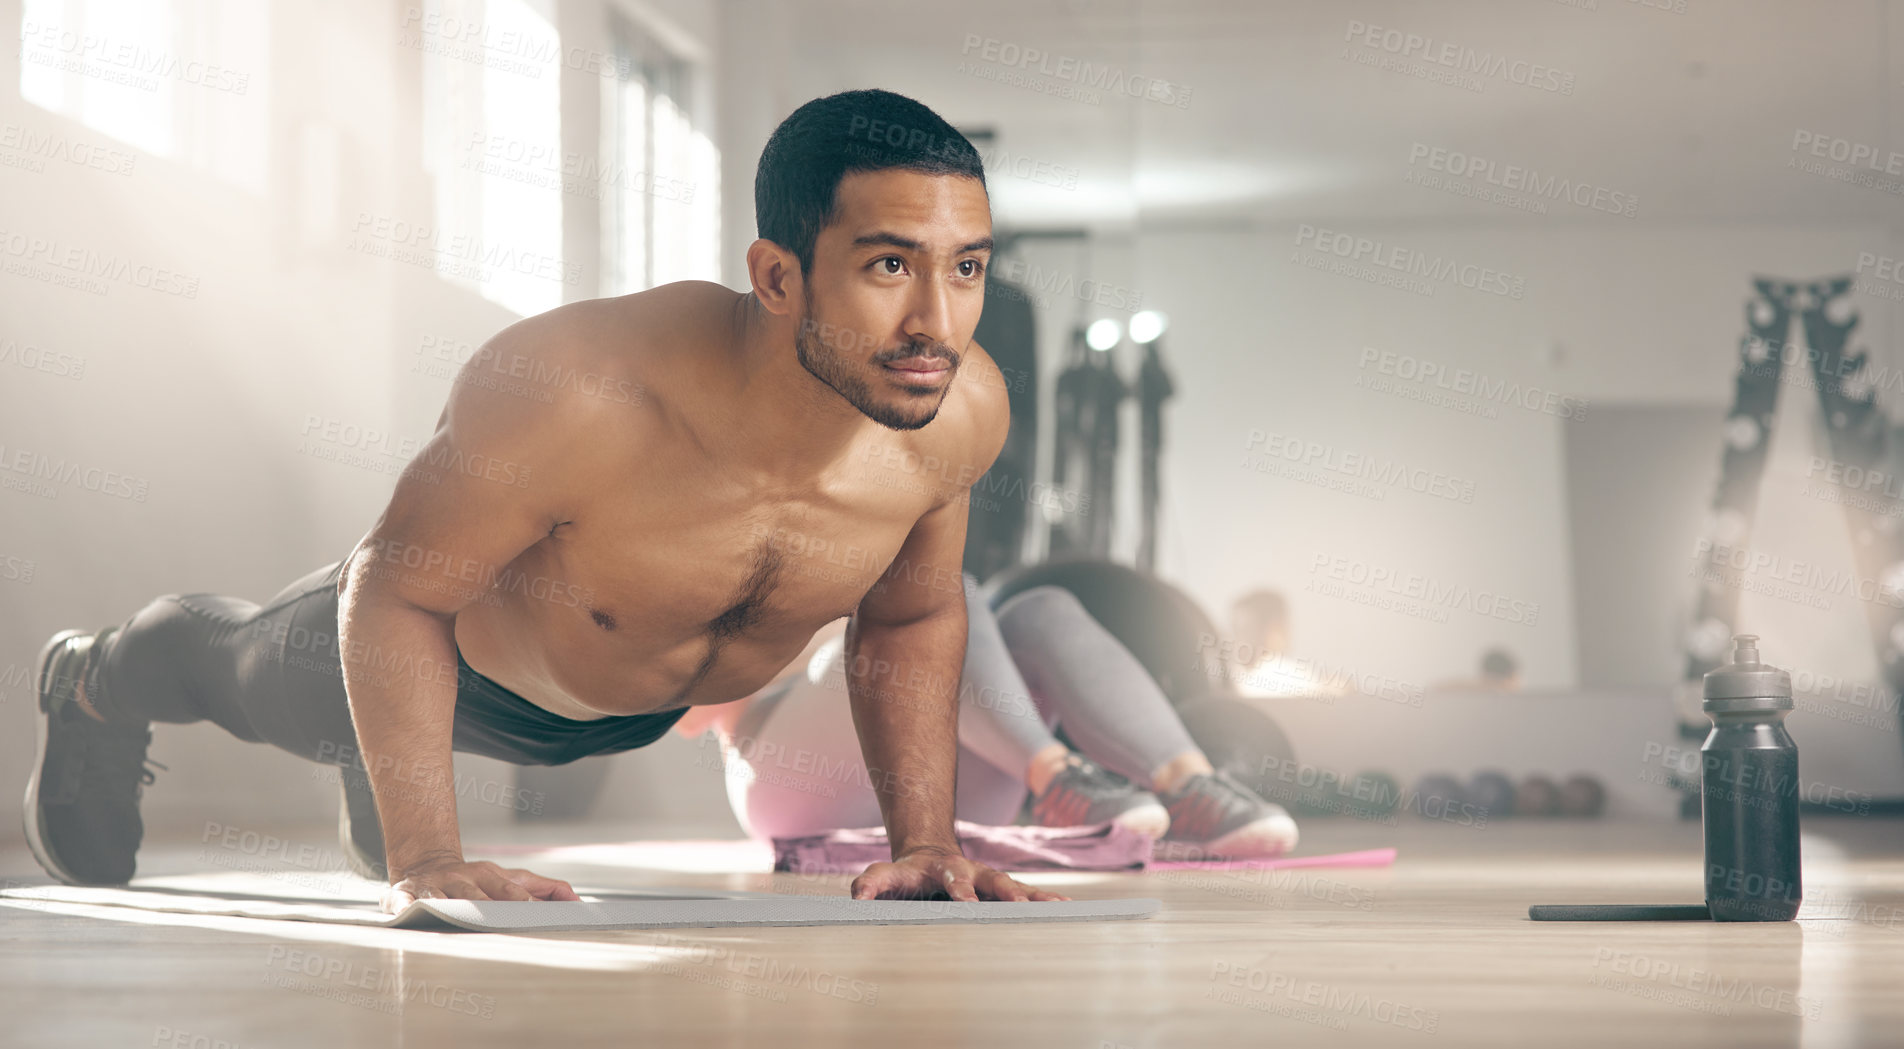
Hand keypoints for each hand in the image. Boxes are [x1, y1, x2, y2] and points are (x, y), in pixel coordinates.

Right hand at [381, 858, 580, 913]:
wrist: (426, 864)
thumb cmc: (477, 880)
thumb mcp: (510, 878)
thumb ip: (545, 889)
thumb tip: (578, 902)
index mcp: (490, 876)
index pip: (511, 893)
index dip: (524, 906)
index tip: (539, 918)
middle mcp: (462, 880)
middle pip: (478, 898)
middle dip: (490, 911)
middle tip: (503, 924)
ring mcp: (434, 886)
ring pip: (444, 899)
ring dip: (451, 909)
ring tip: (458, 920)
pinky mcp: (405, 894)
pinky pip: (404, 901)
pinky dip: (406, 907)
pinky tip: (409, 912)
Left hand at [849, 847, 1069, 901]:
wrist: (929, 855)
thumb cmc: (906, 874)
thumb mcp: (885, 875)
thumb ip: (871, 884)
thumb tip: (858, 897)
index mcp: (943, 869)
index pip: (950, 878)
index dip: (958, 889)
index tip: (965, 902)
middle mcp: (971, 872)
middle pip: (990, 879)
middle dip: (1003, 891)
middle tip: (1014, 903)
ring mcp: (988, 880)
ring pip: (1013, 887)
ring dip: (1032, 897)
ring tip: (1054, 906)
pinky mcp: (1000, 891)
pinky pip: (1026, 896)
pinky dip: (1044, 901)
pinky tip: (1066, 907)